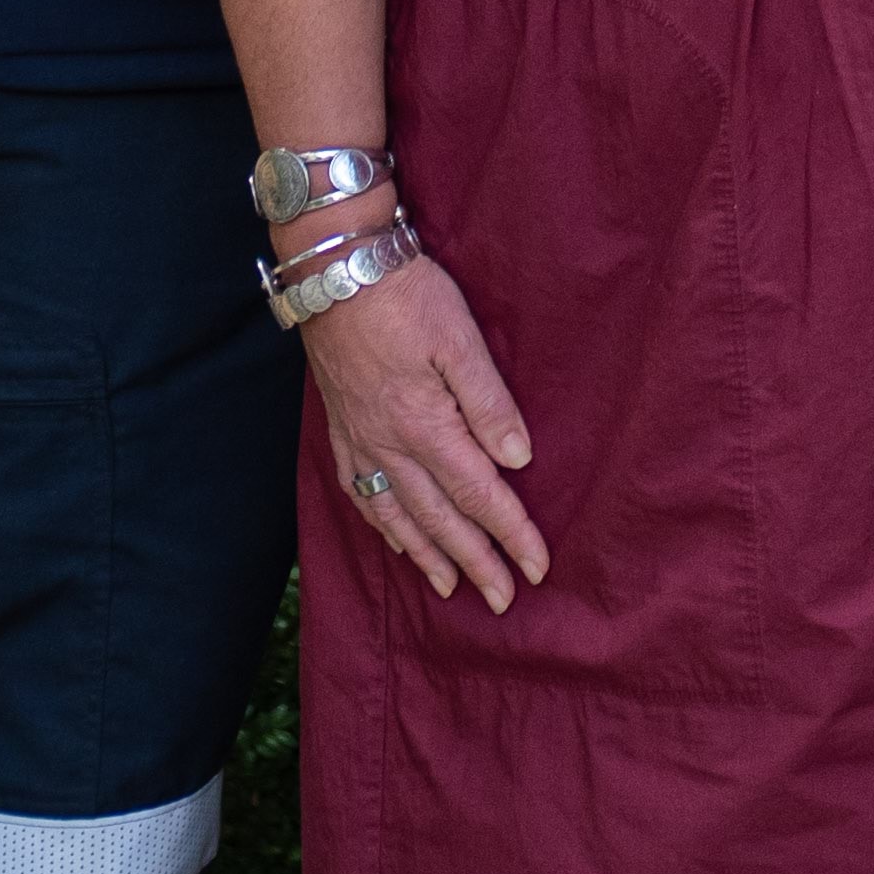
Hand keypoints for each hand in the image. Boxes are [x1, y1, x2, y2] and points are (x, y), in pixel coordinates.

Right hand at [300, 233, 548, 608]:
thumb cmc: (406, 297)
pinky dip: (384, 527)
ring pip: (399, 516)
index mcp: (425, 425)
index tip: (538, 566)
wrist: (336, 273)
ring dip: (428, 556)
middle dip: (475, 562)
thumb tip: (518, 461)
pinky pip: (363, 495)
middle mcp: (389, 445)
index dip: (510, 533)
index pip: (479, 493)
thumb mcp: (460, 340)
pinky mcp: (342, 430)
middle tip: (504, 600)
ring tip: (452, 589)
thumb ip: (488, 402)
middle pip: (440, 518)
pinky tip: (396, 540)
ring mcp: (361, 441)